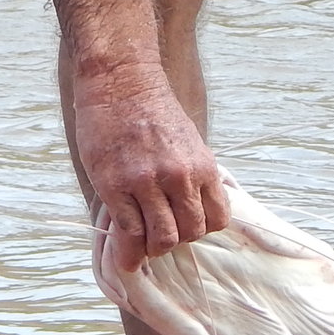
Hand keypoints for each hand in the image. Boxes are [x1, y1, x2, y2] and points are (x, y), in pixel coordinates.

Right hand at [76, 77, 229, 272]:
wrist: (120, 82)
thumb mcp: (188, 142)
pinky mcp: (115, 187)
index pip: (217, 220)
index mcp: (202, 166)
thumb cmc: (152, 110)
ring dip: (152, 248)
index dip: (201, 229)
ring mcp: (147, 183)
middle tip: (160, 235)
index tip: (185, 225)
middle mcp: (179, 177)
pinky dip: (128, 249)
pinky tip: (124, 252)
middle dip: (176, 240)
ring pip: (162, 239)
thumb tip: (193, 208)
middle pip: (190, 234)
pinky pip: (129, 232)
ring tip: (142, 244)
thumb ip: (193, 175)